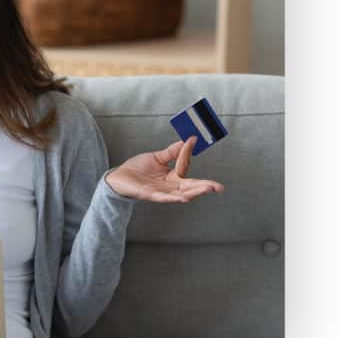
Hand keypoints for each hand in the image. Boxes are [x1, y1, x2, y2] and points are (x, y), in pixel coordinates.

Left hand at [104, 136, 224, 202]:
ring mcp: (161, 192)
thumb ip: (172, 152)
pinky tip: (184, 198)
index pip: (184, 166)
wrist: (119, 176)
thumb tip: (187, 141)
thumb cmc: (137, 169)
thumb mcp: (158, 158)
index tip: (192, 139)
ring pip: (181, 194)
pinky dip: (174, 198)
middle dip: (204, 187)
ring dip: (194, 193)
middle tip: (218, 187)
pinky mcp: (150, 195)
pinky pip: (164, 198)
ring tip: (207, 190)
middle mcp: (169, 186)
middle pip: (190, 187)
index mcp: (172, 177)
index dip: (187, 153)